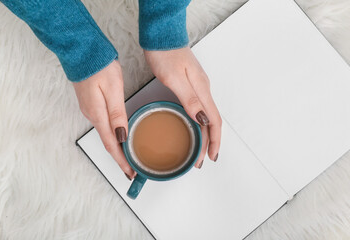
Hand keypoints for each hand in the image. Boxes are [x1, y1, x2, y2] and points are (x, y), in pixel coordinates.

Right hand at [73, 61, 135, 179]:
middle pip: (108, 142)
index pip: (111, 144)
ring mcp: (90, 110)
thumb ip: (117, 114)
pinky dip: (112, 135)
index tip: (130, 173)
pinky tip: (119, 135)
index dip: (121, 160)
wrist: (82, 52)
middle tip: (133, 168)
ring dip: (117, 147)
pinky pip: (103, 124)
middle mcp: (92, 115)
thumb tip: (121, 136)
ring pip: (106, 134)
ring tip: (129, 156)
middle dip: (120, 157)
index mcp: (98, 114)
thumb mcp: (112, 89)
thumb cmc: (99, 67)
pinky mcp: (91, 104)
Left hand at [144, 47, 221, 167]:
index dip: (215, 141)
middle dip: (209, 143)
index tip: (211, 156)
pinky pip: (199, 109)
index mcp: (201, 90)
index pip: (214, 121)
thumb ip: (189, 99)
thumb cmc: (166, 54)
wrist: (162, 37)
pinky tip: (193, 128)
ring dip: (204, 135)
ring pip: (206, 117)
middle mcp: (203, 90)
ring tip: (198, 150)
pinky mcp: (191, 85)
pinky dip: (199, 124)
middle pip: (212, 122)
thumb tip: (203, 119)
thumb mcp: (175, 78)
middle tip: (200, 160)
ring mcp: (198, 87)